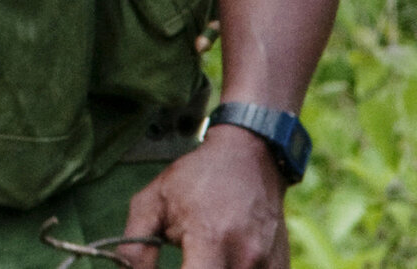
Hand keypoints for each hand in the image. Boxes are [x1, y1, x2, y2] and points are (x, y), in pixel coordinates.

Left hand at [116, 126, 288, 268]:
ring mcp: (268, 265)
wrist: (249, 158)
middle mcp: (245, 257)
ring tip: (199, 258)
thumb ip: (135, 244)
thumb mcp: (152, 201)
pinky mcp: (281, 268)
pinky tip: (220, 262)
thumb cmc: (197, 177)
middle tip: (184, 261)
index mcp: (211, 238)